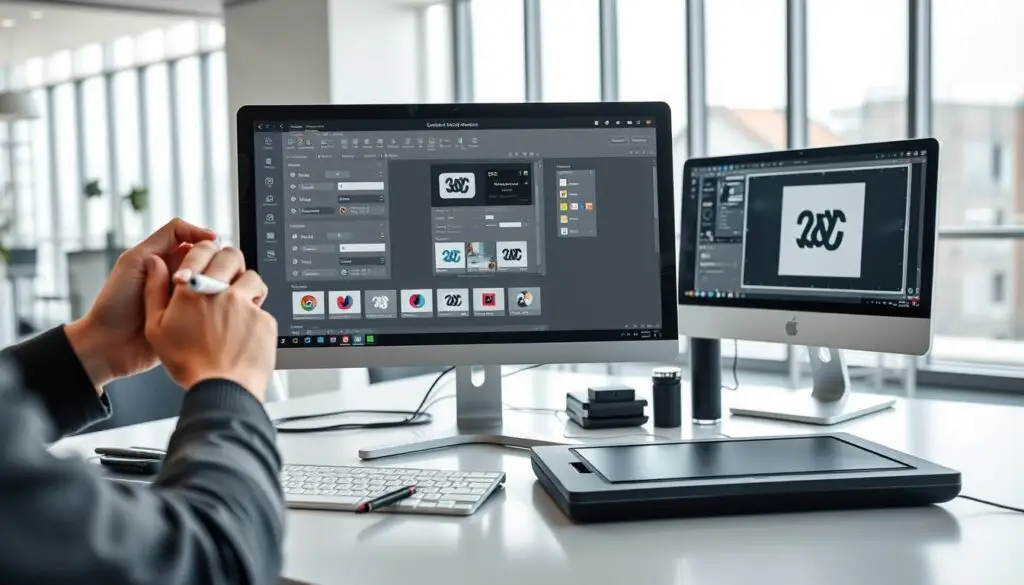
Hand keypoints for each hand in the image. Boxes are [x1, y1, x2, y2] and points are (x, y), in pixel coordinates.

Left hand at [65, 219, 217, 390]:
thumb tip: (208, 234)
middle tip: (202, 276)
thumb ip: (166, 239)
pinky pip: (211, 304)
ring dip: (211, 285)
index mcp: (162, 256)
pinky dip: (212, 303)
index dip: (203, 238)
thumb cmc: (116, 303)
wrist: (111, 345)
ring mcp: (186, 296)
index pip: (192, 236)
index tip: (214, 245)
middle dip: (209, 264)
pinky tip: (208, 308)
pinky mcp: (192, 316)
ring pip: (212, 281)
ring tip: (202, 294)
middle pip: (206, 258)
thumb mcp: (136, 260)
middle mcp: (176, 274)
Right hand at [143, 242, 276, 400]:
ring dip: (245, 285)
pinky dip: (255, 313)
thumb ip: (154, 291)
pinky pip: (263, 306)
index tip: (206, 259)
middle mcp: (221, 292)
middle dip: (228, 262)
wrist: (222, 388)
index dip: (205, 251)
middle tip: (225, 277)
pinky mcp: (265, 319)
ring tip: (237, 304)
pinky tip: (245, 330)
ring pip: (252, 277)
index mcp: (192, 290)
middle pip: (232, 256)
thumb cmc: (188, 363)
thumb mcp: (157, 329)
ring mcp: (246, 305)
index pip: (202, 250)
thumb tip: (155, 263)